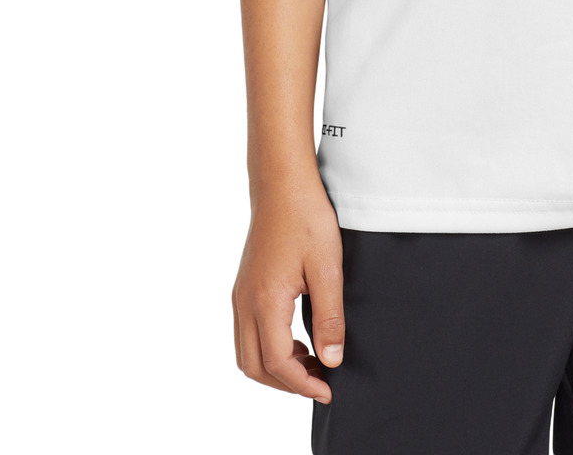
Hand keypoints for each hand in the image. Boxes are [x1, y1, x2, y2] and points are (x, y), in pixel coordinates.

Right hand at [232, 176, 344, 403]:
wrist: (282, 183)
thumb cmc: (306, 217)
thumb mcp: (327, 267)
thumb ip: (329, 316)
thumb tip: (332, 359)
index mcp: (265, 301)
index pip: (278, 363)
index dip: (303, 384)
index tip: (328, 390)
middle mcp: (245, 302)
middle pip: (255, 366)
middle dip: (286, 383)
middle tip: (320, 381)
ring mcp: (240, 294)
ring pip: (246, 353)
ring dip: (275, 368)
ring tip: (310, 363)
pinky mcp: (243, 286)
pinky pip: (246, 333)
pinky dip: (267, 349)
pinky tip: (295, 339)